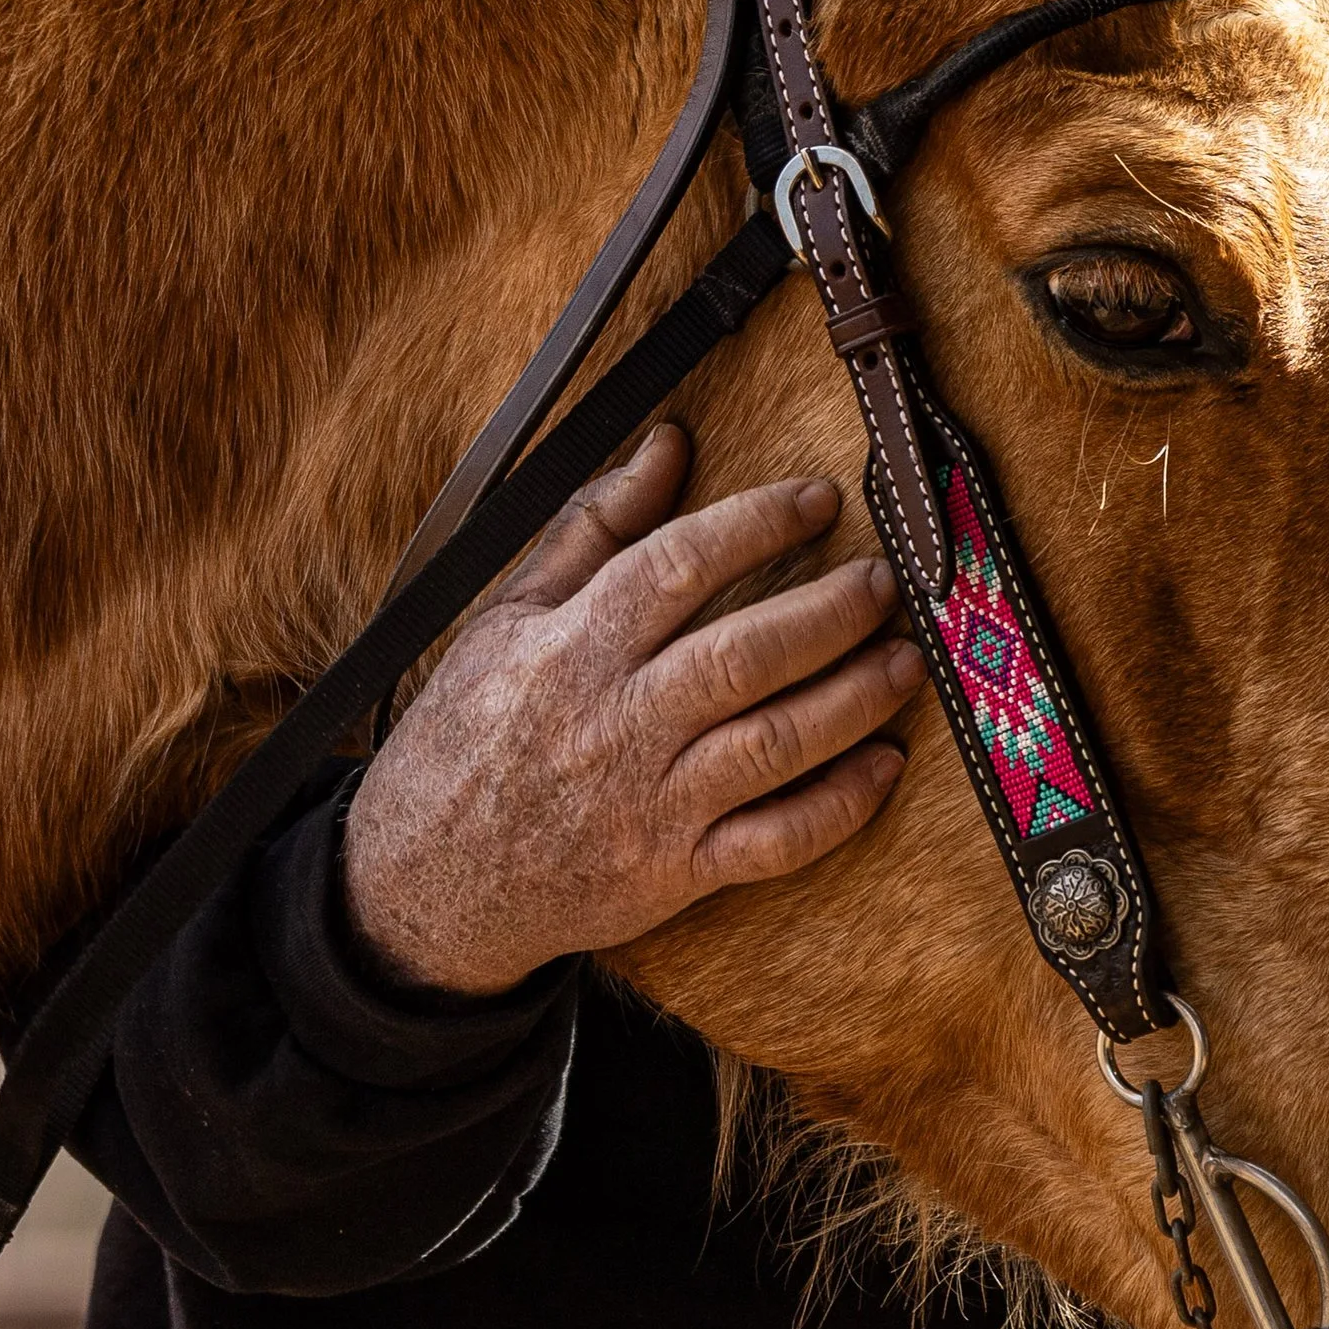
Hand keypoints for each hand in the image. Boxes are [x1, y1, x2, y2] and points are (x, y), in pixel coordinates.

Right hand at [343, 425, 921, 995]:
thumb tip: (668, 445)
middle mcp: (616, 723)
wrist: (422, 883)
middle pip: (742, 657)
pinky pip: (774, 842)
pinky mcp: (674, 874)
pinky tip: (885, 765)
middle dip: (829, 613)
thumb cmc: (467, 734)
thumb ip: (593, 527)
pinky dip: (840, 806)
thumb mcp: (507, 617)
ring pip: (773, 745)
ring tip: (905, 660)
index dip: (758, 524)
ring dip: (854, 699)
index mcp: (573, 649)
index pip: (678, 567)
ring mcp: (650, 805)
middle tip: (883, 583)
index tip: (820, 500)